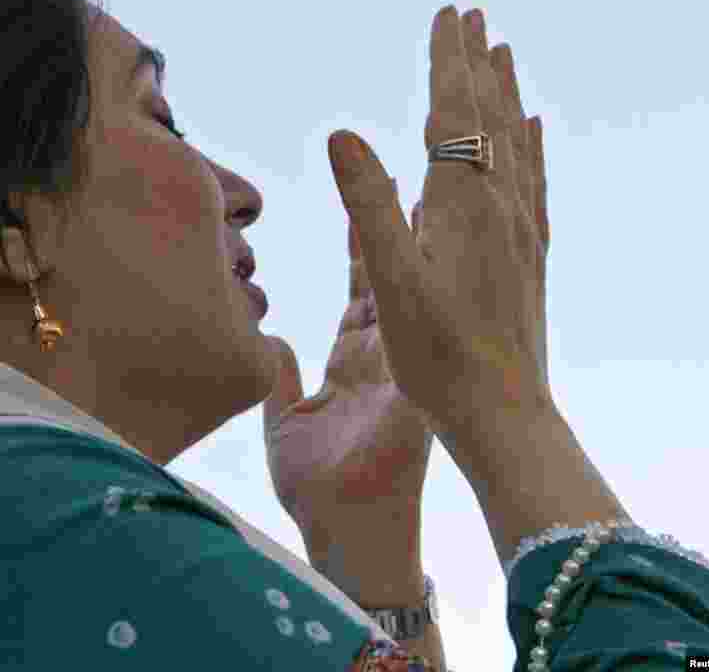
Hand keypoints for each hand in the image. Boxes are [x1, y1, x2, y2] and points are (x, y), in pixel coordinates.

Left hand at [262, 213, 434, 559]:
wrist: (345, 532)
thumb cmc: (316, 488)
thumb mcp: (284, 419)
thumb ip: (279, 376)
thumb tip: (274, 339)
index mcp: (350, 364)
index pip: (359, 293)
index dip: (360, 250)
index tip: (362, 208)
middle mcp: (382, 358)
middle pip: (387, 279)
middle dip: (390, 228)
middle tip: (400, 176)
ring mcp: (403, 368)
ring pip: (409, 292)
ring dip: (416, 244)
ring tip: (427, 190)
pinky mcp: (414, 383)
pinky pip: (419, 323)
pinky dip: (427, 283)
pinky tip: (435, 244)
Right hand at [327, 5, 549, 463]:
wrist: (503, 414)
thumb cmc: (439, 359)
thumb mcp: (391, 284)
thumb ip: (368, 207)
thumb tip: (342, 134)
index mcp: (465, 206)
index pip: (454, 112)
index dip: (448, 61)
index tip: (447, 14)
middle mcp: (501, 206)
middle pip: (490, 115)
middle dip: (477, 62)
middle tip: (472, 14)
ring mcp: (521, 229)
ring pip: (516, 141)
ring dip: (505, 93)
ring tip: (503, 54)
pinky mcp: (529, 253)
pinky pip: (533, 179)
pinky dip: (530, 143)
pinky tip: (532, 131)